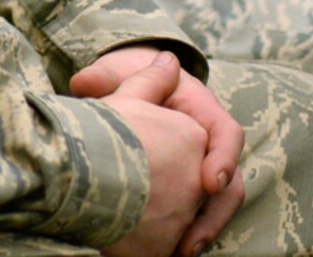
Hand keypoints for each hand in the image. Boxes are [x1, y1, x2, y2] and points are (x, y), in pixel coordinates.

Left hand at [78, 51, 242, 256]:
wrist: (126, 87)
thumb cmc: (128, 77)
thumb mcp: (120, 72)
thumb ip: (107, 77)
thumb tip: (82, 84)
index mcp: (201, 109)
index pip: (227, 134)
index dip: (224, 159)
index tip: (208, 183)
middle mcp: (208, 143)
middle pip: (229, 182)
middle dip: (214, 213)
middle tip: (191, 239)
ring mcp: (200, 168)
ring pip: (216, 206)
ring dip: (202, 231)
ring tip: (180, 251)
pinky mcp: (186, 190)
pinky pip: (195, 215)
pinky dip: (183, 234)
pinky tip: (165, 250)